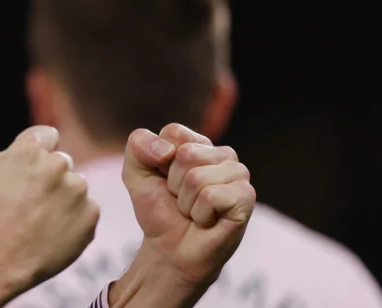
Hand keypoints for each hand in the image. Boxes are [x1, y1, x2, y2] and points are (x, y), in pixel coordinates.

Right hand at [0, 126, 99, 291]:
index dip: (41, 151)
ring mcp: (77, 189)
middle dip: (52, 177)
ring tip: (43, 220)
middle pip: (62, 162)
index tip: (33, 170)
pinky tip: (55, 231)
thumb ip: (16, 149)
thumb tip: (37, 146)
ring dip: (65, 198)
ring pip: (76, 187)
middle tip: (34, 201)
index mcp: (31, 149)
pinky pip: (86, 210)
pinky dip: (75, 219)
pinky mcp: (91, 213)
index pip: (49, 136)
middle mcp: (58, 164)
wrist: (3, 258)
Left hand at [114, 124, 255, 304]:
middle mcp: (222, 154)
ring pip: (197, 177)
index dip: (159, 160)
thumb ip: (138, 146)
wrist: (170, 250)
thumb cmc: (158, 210)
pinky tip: (207, 220)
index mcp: (198, 143)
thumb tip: (167, 150)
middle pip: (186, 154)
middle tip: (180, 199)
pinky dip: (200, 214)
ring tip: (193, 211)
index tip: (163, 180)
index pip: (174, 132)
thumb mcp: (135, 173)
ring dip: (186, 202)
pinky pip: (211, 196)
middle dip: (173, 183)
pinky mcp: (246, 197)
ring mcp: (238, 174)